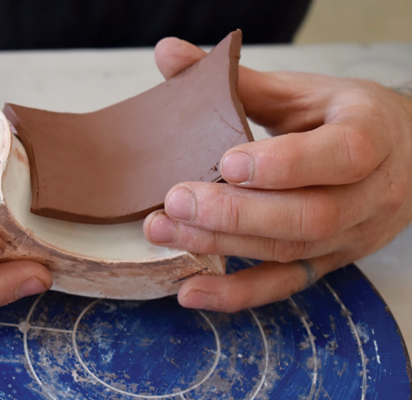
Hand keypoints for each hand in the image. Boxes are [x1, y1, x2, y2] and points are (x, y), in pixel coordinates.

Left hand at [144, 37, 411, 311]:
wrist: (403, 158)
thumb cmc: (343, 119)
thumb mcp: (304, 92)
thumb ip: (238, 80)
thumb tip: (167, 53)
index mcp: (371, 135)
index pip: (341, 155)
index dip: (285, 164)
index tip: (226, 162)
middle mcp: (368, 194)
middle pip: (307, 216)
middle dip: (236, 213)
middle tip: (175, 201)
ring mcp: (349, 237)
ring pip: (288, 252)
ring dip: (221, 246)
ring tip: (165, 231)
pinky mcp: (327, 263)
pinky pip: (283, 286)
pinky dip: (236, 294)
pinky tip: (190, 291)